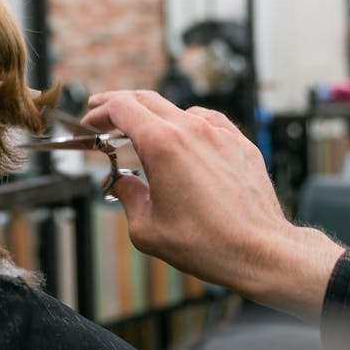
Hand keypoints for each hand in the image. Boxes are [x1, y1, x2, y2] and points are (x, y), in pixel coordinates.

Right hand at [82, 91, 343, 321]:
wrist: (259, 250)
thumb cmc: (205, 243)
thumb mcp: (146, 228)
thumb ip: (127, 195)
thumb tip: (121, 182)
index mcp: (163, 144)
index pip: (122, 107)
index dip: (100, 112)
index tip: (89, 123)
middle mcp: (192, 129)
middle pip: (146, 99)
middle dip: (118, 105)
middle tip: (102, 115)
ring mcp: (220, 133)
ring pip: (177, 110)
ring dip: (153, 118)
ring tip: (140, 136)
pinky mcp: (239, 144)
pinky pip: (206, 123)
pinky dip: (185, 126)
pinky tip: (182, 143)